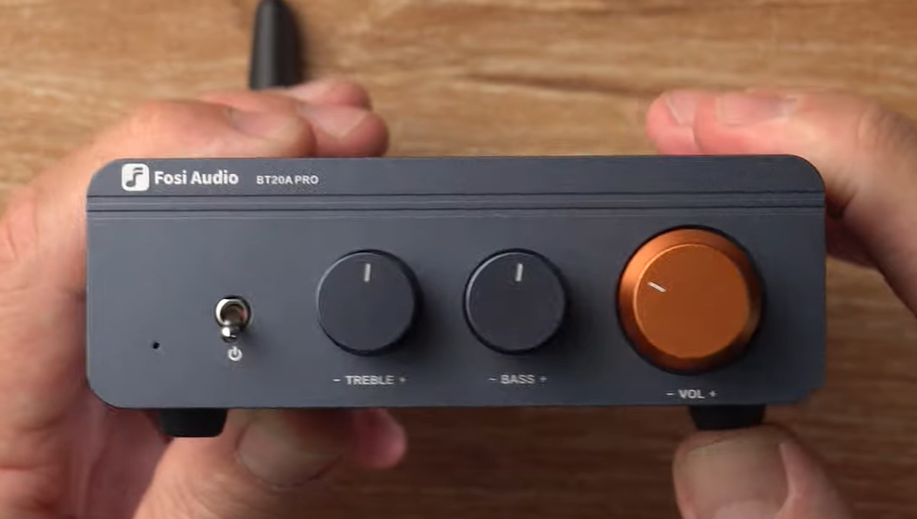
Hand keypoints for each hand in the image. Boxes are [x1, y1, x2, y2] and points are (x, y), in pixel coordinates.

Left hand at [0, 79, 405, 517]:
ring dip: (244, 185)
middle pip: (106, 195)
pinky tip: (305, 283)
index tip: (295, 143)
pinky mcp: (91, 366)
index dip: (183, 155)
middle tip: (337, 130)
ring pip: (135, 219)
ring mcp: (49, 348)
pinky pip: (162, 279)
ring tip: (323, 157)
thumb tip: (336, 398)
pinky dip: (248, 268)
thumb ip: (244, 480)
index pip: (65, 229)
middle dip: (236, 146)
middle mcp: (13, 348)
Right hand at [644, 88, 916, 517]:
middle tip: (690, 142)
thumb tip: (719, 456)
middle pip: (914, 184)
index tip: (694, 128)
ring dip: (821, 190)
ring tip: (735, 178)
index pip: (912, 189)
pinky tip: (824, 251)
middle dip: (786, 150)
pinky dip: (868, 239)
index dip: (790, 137)